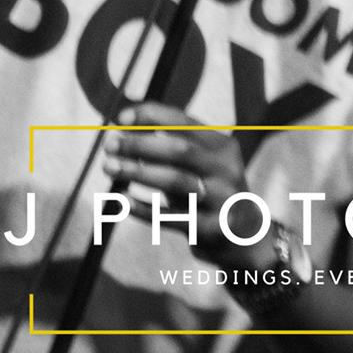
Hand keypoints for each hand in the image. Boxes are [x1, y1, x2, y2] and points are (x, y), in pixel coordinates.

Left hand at [103, 104, 270, 268]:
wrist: (243, 235)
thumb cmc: (209, 191)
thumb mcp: (199, 165)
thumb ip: (170, 146)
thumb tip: (128, 125)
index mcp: (223, 147)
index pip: (187, 123)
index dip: (154, 117)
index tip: (122, 116)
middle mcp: (227, 169)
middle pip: (181, 150)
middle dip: (141, 144)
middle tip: (109, 144)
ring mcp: (222, 199)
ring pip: (175, 181)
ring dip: (138, 172)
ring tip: (108, 167)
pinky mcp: (212, 227)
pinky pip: (171, 218)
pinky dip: (143, 208)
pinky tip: (120, 201)